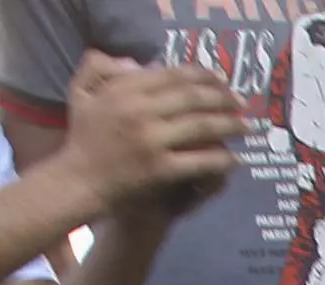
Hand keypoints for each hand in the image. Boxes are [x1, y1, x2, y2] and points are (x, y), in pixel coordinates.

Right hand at [60, 53, 242, 214]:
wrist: (78, 182)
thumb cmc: (83, 139)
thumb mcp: (82, 94)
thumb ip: (101, 68)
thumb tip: (138, 63)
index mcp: (123, 90)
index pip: (172, 75)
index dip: (203, 75)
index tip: (222, 79)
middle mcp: (138, 110)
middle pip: (193, 97)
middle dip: (223, 98)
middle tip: (242, 102)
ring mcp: (151, 140)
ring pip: (202, 126)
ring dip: (230, 125)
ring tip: (247, 127)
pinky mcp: (160, 169)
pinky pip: (201, 161)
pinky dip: (222, 160)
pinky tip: (235, 159)